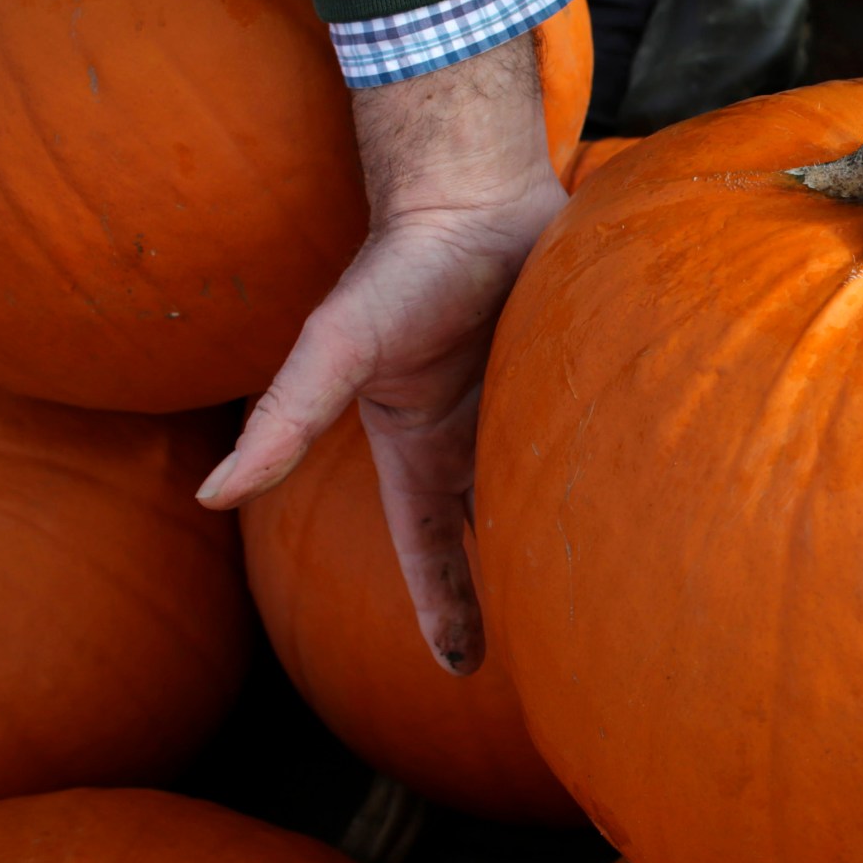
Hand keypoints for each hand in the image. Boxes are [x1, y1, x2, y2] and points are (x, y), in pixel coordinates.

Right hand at [195, 36, 566, 674]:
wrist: (475, 192)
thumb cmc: (399, 267)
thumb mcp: (335, 349)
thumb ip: (284, 420)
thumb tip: (212, 493)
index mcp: (416, 449)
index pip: (427, 551)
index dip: (444, 608)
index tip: (462, 670)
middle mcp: (471, 438)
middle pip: (492, 535)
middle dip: (510, 589)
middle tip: (557, 655)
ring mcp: (523, 409)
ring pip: (546, 493)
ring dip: (567, 537)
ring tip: (607, 598)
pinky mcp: (572, 379)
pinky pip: (594, 441)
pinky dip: (610, 474)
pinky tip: (649, 507)